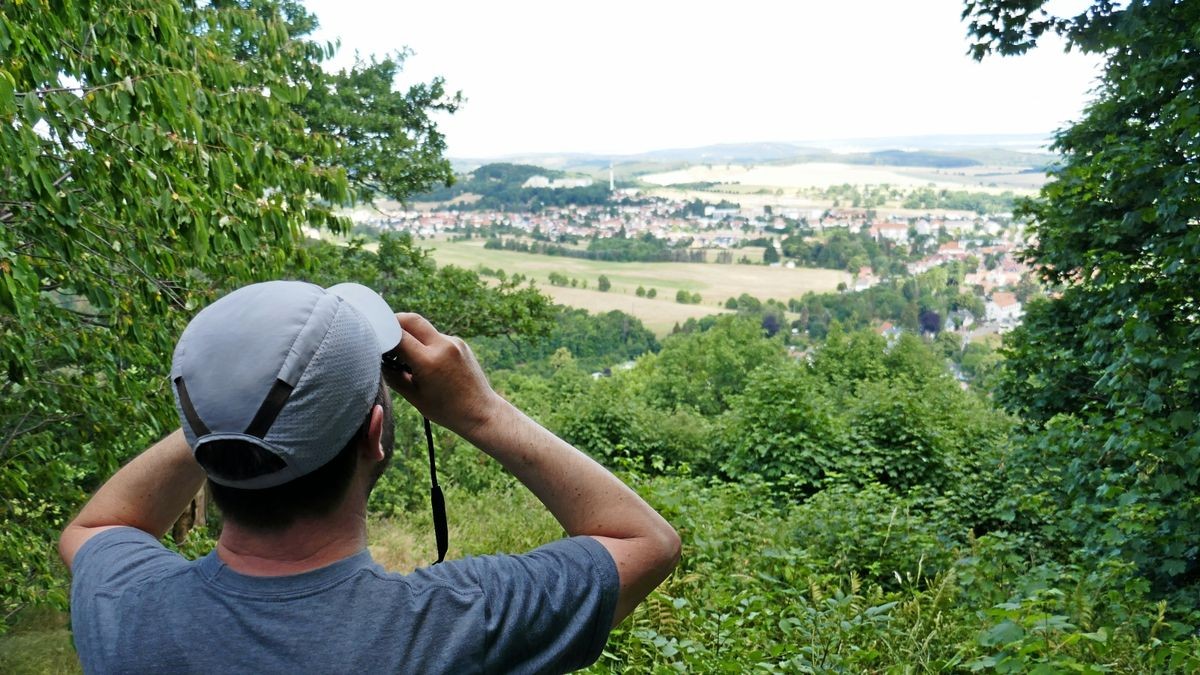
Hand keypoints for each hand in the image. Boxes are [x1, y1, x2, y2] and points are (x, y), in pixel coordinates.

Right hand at [382, 313, 502, 438]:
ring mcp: (454, 342)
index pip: (398, 336)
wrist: (480, 412)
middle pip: (412, 319)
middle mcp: (443, 346)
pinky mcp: (460, 343)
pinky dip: (424, 341)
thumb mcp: (414, 397)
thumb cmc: (446, 410)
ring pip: (424, 327)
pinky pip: (436, 336)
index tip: (372, 339)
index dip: (382, 335)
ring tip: (402, 352)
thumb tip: (379, 360)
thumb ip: (393, 376)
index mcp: (429, 361)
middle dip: (394, 321)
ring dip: (410, 333)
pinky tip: (421, 358)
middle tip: (382, 333)